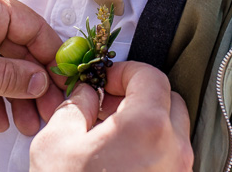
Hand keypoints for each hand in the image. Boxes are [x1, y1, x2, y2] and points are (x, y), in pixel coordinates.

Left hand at [0, 0, 61, 141]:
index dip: (51, 56)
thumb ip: (9, 76)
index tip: (64, 82)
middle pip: (21, 50)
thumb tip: (41, 82)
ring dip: (17, 96)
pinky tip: (0, 121)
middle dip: (34, 84)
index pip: (33, 26)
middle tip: (48, 111)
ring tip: (26, 124)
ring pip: (5, 67)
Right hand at [30, 62, 193, 171]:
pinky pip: (170, 159)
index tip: (105, 80)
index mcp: (147, 125)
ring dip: (146, 124)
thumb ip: (76, 106)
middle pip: (169, 101)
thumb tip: (89, 95)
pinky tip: (119, 161)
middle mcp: (173, 149)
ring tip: (110, 137)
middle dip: (140, 95)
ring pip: (173, 132)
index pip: (150, 76)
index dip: (126, 71)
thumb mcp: (57, 141)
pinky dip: (150, 150)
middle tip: (108, 104)